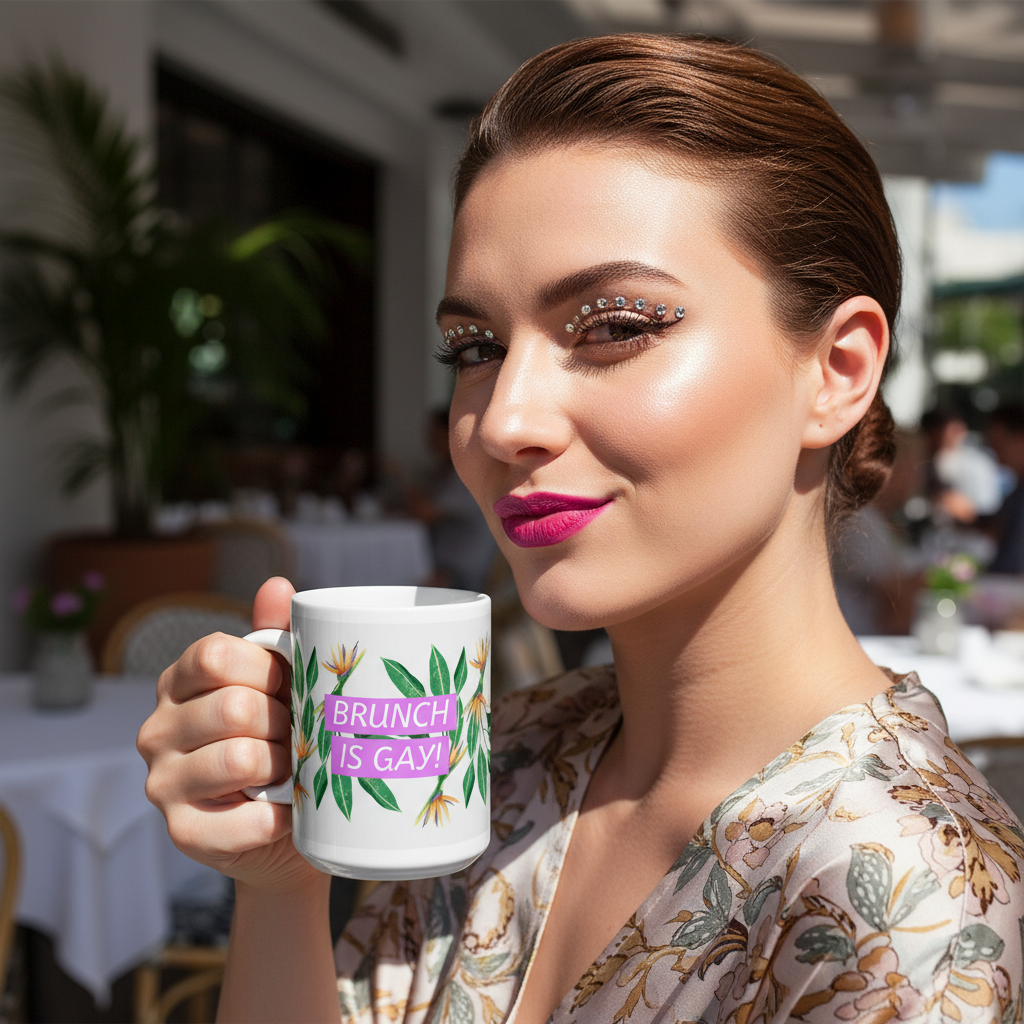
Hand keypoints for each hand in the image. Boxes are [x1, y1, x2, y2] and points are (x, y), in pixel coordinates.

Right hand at [137, 577, 322, 892]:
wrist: (289, 824)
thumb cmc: (282, 739)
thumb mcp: (281, 683)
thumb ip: (276, 634)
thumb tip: (277, 585)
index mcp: (180, 682)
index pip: (216, 654)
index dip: (266, 668)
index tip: (290, 685)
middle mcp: (157, 729)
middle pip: (234, 707)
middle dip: (284, 722)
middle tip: (300, 735)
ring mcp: (162, 782)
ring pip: (240, 758)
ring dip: (283, 766)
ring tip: (291, 770)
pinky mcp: (182, 832)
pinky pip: (243, 819)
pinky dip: (278, 816)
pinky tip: (286, 810)